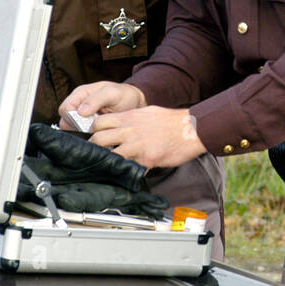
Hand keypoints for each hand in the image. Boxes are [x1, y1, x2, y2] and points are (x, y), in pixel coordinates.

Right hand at [58, 81, 145, 129]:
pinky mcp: (89, 128)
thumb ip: (96, 100)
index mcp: (80, 94)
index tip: (85, 122)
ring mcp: (83, 118)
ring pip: (72, 130)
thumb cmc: (123, 95)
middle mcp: (78, 106)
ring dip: (82, 133)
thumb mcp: (112, 93)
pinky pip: (81, 135)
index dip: (71, 117)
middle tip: (93, 128)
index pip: (65, 109)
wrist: (135, 103)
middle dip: (77, 127)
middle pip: (65, 121)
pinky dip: (88, 137)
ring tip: (98, 131)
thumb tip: (81, 111)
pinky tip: (99, 135)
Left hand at [90, 105, 206, 168]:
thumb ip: (130, 120)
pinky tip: (127, 173)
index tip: (92, 138)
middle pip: (98, 139)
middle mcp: (130, 130)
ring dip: (107, 162)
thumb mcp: (147, 112)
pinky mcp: (147, 159)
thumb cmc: (171, 121)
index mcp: (129, 117)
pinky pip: (130, 168)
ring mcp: (137, 145)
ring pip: (110, 156)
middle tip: (93, 155)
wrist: (191, 129)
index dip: (92, 131)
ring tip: (108, 166)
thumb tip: (118, 126)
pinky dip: (127, 172)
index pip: (99, 122)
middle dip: (92, 149)